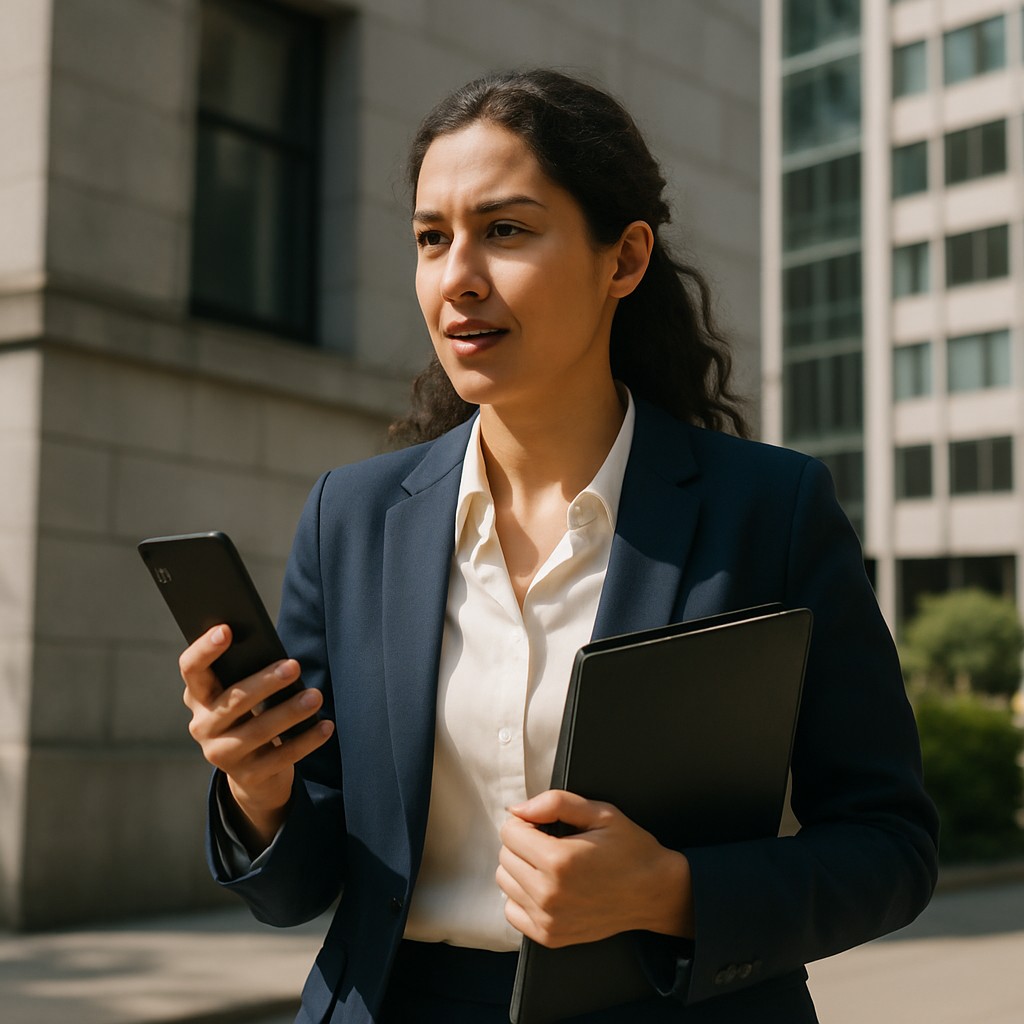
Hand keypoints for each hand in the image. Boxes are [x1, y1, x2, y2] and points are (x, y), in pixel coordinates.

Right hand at [180, 624, 333, 852]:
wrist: (254, 773)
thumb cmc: (251, 715)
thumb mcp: (244, 694)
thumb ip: (248, 673)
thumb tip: (278, 653)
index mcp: (199, 696)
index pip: (192, 669)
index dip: (204, 650)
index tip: (226, 629)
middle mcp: (203, 725)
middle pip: (232, 701)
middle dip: (264, 682)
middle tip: (294, 666)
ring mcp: (221, 754)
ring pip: (257, 731)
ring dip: (289, 712)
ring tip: (316, 696)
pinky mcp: (247, 776)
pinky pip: (280, 758)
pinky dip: (306, 741)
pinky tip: (325, 726)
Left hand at [496, 790, 693, 947]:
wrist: (654, 893)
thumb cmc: (630, 849)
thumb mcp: (600, 812)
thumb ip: (556, 803)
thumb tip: (518, 809)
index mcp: (559, 861)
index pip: (510, 832)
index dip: (526, 821)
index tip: (544, 824)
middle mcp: (549, 894)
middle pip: (505, 856)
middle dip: (522, 842)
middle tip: (550, 842)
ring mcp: (548, 919)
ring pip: (505, 882)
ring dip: (520, 868)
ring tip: (548, 864)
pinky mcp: (550, 936)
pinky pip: (512, 911)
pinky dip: (521, 896)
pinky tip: (545, 886)